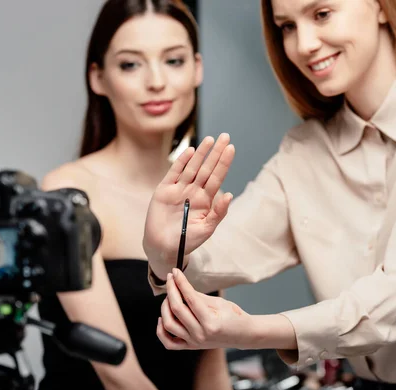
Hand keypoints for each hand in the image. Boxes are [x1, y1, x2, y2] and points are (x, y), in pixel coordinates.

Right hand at [143, 134, 235, 275]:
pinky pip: (174, 173)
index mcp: (205, 200)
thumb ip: (218, 213)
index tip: (231, 148)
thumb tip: (229, 195)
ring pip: (192, 167)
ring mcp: (179, 189)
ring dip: (201, 153)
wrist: (163, 248)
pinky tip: (191, 151)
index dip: (223, 163)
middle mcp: (193, 191)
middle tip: (225, 136)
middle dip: (216, 153)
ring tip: (210, 140)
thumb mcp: (207, 229)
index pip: (217, 177)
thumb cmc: (187, 241)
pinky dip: (182, 162)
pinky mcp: (164, 190)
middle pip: (207, 168)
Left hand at [157, 268, 252, 349]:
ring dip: (165, 307)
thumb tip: (180, 286)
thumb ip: (198, 297)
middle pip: (176, 309)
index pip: (189, 298)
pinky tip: (162, 318)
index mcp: (210, 322)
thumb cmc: (234, 316)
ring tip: (169, 296)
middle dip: (171, 290)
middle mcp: (200, 334)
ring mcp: (194, 342)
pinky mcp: (191, 347)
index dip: (180, 282)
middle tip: (170, 278)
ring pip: (169, 324)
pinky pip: (169, 342)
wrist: (243, 335)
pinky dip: (161, 331)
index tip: (175, 271)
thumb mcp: (219, 303)